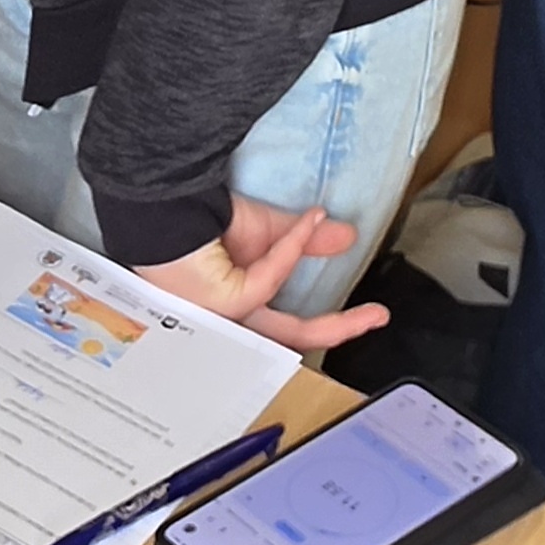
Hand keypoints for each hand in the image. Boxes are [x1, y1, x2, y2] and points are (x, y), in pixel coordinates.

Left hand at [138, 196, 388, 352]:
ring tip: (371, 315)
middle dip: (341, 333)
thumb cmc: (199, 219)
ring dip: (336, 323)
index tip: (368, 316)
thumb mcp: (266, 231)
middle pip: (291, 340)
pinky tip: (309, 223)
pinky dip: (293, 248)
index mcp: (239, 304)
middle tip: (378, 322)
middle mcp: (230, 318)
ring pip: (288, 332)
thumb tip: (344, 235)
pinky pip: (270, 280)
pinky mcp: (221, 302)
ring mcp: (224, 317)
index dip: (331, 323)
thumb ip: (305, 241)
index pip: (288, 326)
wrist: (167, 204)